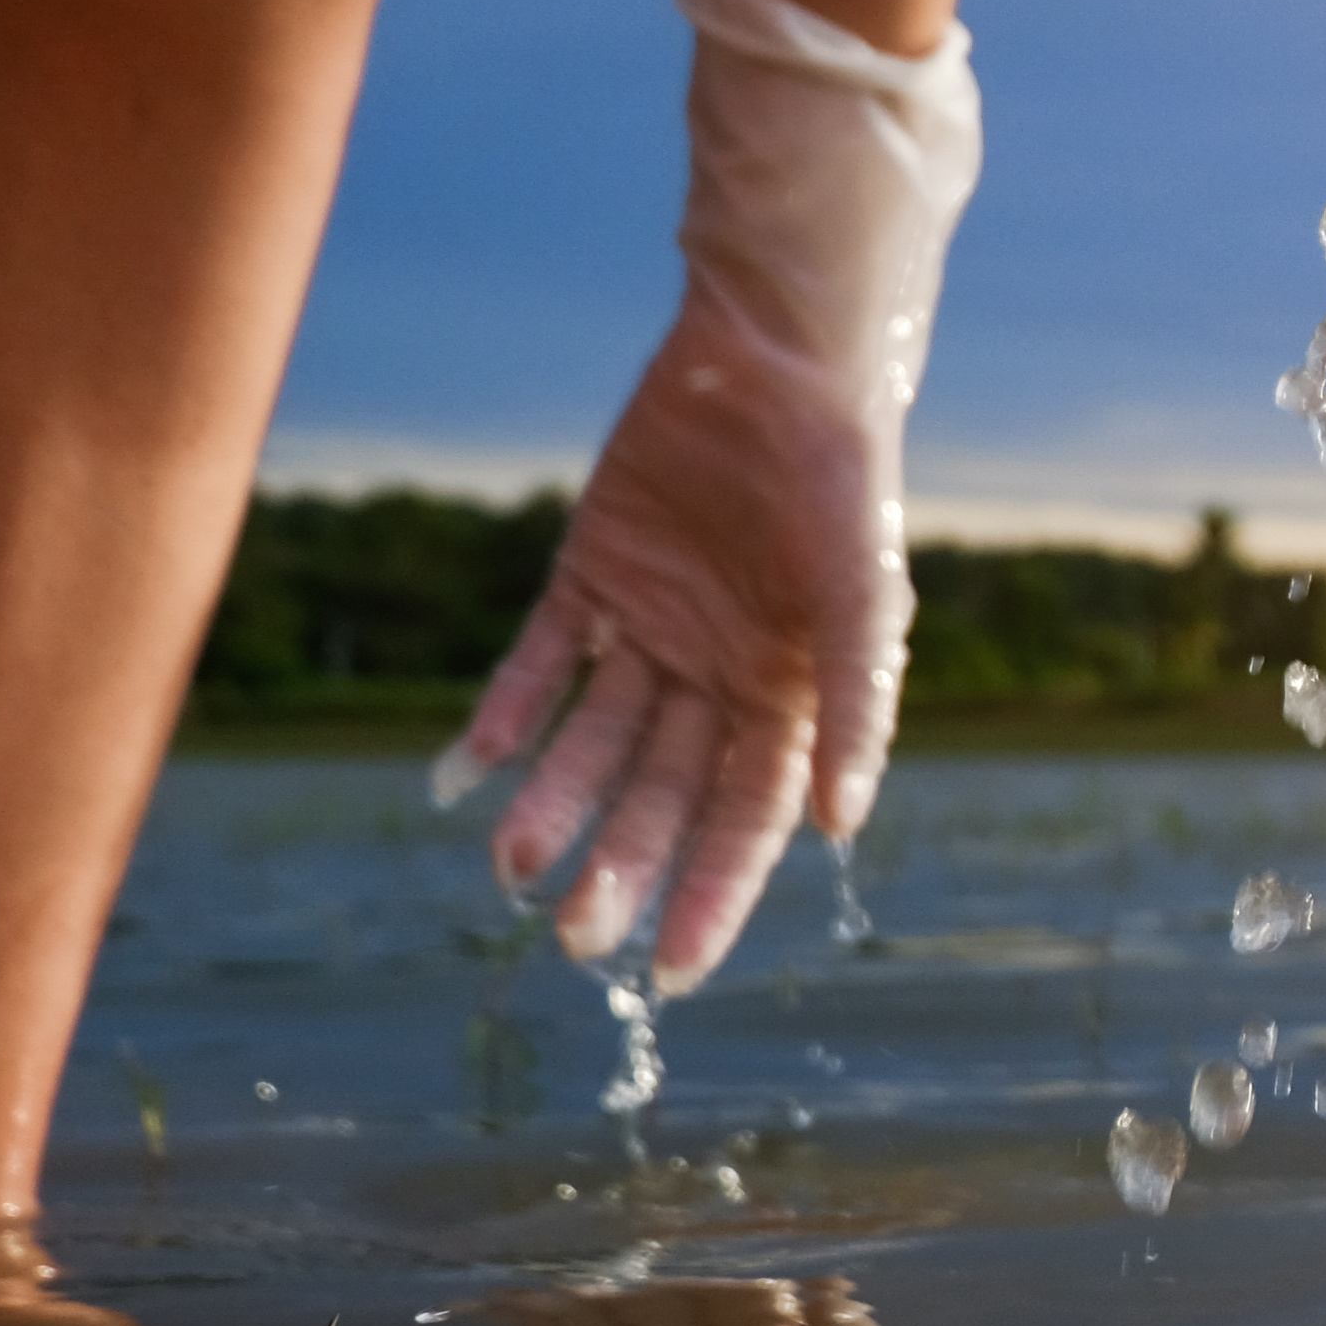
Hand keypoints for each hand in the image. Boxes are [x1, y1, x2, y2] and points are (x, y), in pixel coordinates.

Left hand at [440, 0, 979, 990]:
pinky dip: (505, 718)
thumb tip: (843, 827)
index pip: (746, 816)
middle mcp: (719, 674)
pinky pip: (541, 663)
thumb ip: (857, 700)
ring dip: (555, 804)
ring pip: (594, 741)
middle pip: (661, 793)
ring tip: (510, 867)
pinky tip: (463, 776)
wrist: (776, 352)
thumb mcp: (862, 588)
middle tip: (575, 941)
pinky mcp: (592, 574)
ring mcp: (653, 627)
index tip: (669, 973)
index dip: (712, 894)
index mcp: (792, 692)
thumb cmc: (841, 472)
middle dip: (623, 865)